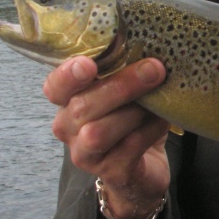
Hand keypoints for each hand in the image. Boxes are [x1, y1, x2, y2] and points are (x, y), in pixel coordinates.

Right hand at [43, 55, 170, 218]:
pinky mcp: (111, 172)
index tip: (88, 64)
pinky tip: (163, 120)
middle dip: (121, 86)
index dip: (66, 75)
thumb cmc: (132, 118)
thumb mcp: (126, 90)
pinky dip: (149, 130)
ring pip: (98, 133)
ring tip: (159, 99)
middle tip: (154, 69)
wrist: (145, 166)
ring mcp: (86, 154)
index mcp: (69, 101)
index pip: (54, 86)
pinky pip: (128, 148)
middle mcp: (69, 127)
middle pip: (82, 106)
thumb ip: (126, 69)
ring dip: (133, 112)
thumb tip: (151, 45)